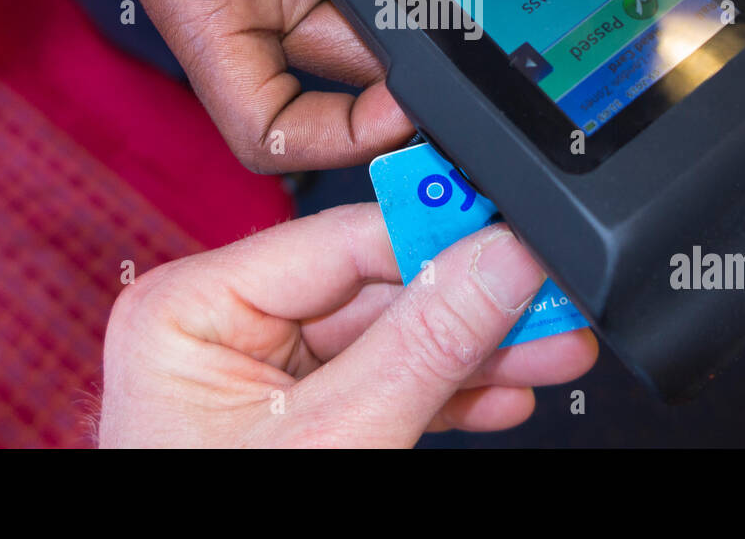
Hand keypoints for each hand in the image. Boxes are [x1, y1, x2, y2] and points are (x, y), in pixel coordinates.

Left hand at [99, 204, 598, 446]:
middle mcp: (222, 324)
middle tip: (550, 298)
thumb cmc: (222, 532)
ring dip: (476, 351)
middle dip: (473, 304)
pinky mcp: (297, 411)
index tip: (517, 238)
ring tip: (551, 349)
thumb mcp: (336, 437)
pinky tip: (501, 393)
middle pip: (376, 287)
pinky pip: (382, 380)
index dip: (440, 234)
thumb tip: (501, 260)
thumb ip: (425, 343)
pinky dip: (445, 391)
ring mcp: (260, 370)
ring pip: (392, 337)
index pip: (341, 239)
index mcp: (193, 306)